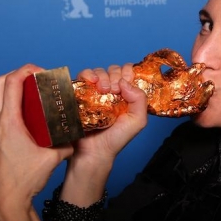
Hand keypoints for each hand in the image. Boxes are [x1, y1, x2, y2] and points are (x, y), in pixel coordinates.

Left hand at [0, 65, 73, 215]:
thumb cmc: (26, 180)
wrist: (7, 199)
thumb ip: (66, 143)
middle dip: (17, 74)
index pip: (12, 83)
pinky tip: (21, 110)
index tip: (42, 72)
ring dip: (8, 86)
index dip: (27, 71)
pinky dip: (4, 100)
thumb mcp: (53, 158)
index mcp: (9, 122)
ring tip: (27, 90)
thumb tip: (77, 134)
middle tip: (36, 79)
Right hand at [58, 64, 147, 205]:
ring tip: (102, 90)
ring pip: (99, 71)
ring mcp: (95, 91)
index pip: (129, 73)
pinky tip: (91, 82)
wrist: (94, 151)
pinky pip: (83, 76)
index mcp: (127, 95)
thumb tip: (125, 82)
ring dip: (102, 76)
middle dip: (115, 75)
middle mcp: (111, 91)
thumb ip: (140, 100)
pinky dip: (87, 74)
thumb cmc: (116, 139)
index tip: (125, 83)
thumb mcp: (137, 121)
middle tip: (113, 90)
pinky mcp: (80, 93)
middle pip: (114, 70)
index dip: (128, 73)